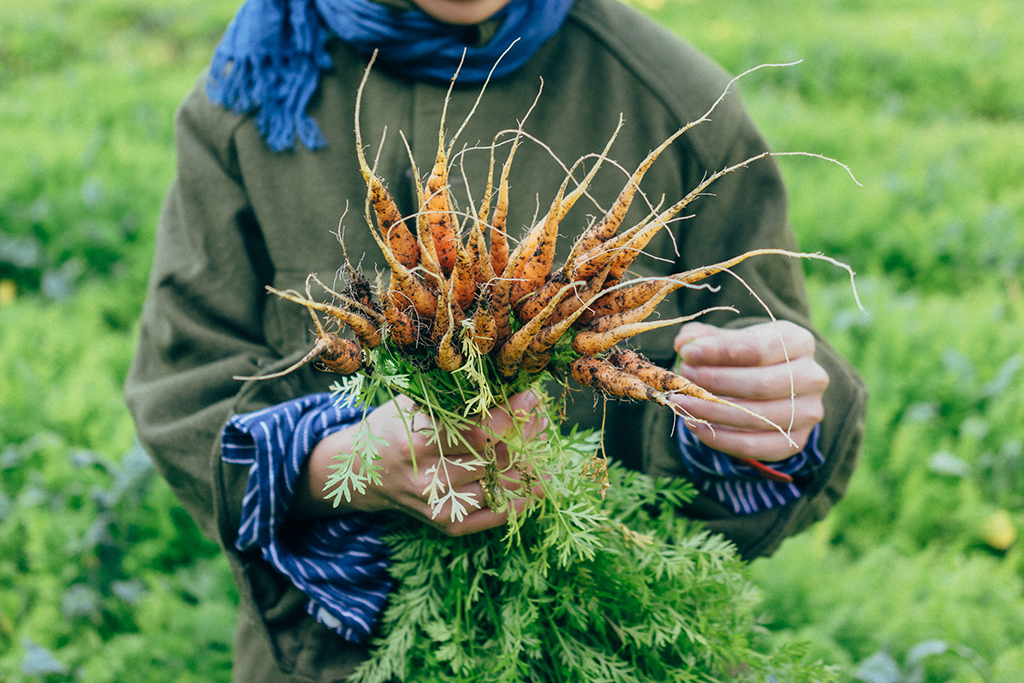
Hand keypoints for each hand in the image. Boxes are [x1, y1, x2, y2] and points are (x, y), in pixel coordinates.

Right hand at [294, 390, 546, 534]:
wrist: (358, 473)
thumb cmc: (392, 427)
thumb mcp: (412, 403)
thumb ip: (451, 395)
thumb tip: (504, 381)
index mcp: (416, 440)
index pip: (477, 430)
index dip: (511, 415)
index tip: (532, 398)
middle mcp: (426, 477)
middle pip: (492, 458)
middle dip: (524, 437)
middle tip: (540, 421)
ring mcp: (436, 505)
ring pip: (498, 486)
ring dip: (528, 466)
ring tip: (543, 446)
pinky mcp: (444, 523)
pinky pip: (491, 515)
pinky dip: (519, 500)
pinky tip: (538, 485)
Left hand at [670, 321, 828, 461]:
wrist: (768, 382)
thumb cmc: (742, 355)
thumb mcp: (726, 338)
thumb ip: (702, 337)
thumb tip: (683, 343)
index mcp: (797, 341)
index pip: (757, 348)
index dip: (719, 352)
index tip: (687, 353)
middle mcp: (812, 376)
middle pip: (760, 384)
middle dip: (714, 382)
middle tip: (684, 378)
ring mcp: (809, 411)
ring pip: (758, 416)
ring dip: (712, 411)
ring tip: (682, 402)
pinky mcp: (797, 440)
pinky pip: (756, 446)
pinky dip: (720, 439)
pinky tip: (694, 425)